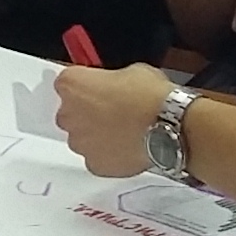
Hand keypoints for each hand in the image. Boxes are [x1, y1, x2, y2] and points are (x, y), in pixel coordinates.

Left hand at [52, 62, 175, 176]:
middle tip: (112, 111)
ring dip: (96, 134)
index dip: (85, 86)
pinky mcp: (94, 164)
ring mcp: (79, 142)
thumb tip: (114, 85)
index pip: (67, 83)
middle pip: (70, 113)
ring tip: (122, 131)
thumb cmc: (150, 95)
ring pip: (82, 138)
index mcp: (71, 84)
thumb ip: (110, 79)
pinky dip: (108, 155)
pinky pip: (96, 158)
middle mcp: (68, 114)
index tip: (96, 88)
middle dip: (87, 112)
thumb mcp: (130, 71)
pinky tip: (126, 147)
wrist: (169, 126)